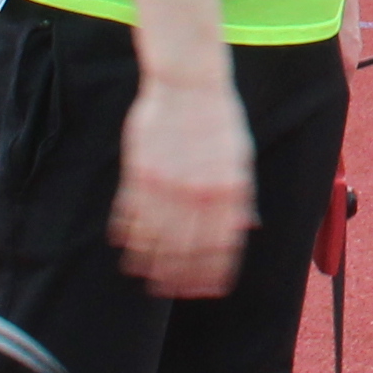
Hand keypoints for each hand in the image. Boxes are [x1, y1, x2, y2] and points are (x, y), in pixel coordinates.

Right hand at [111, 68, 254, 297]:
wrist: (188, 83)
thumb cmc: (218, 119)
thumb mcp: (241, 156)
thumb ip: (241, 196)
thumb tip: (247, 228)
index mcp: (229, 190)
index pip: (222, 245)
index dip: (214, 272)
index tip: (208, 289)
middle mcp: (199, 192)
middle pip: (186, 249)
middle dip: (179, 276)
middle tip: (171, 289)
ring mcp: (168, 183)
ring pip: (155, 237)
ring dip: (149, 262)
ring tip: (145, 275)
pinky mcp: (140, 172)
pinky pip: (131, 212)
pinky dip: (127, 232)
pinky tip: (125, 244)